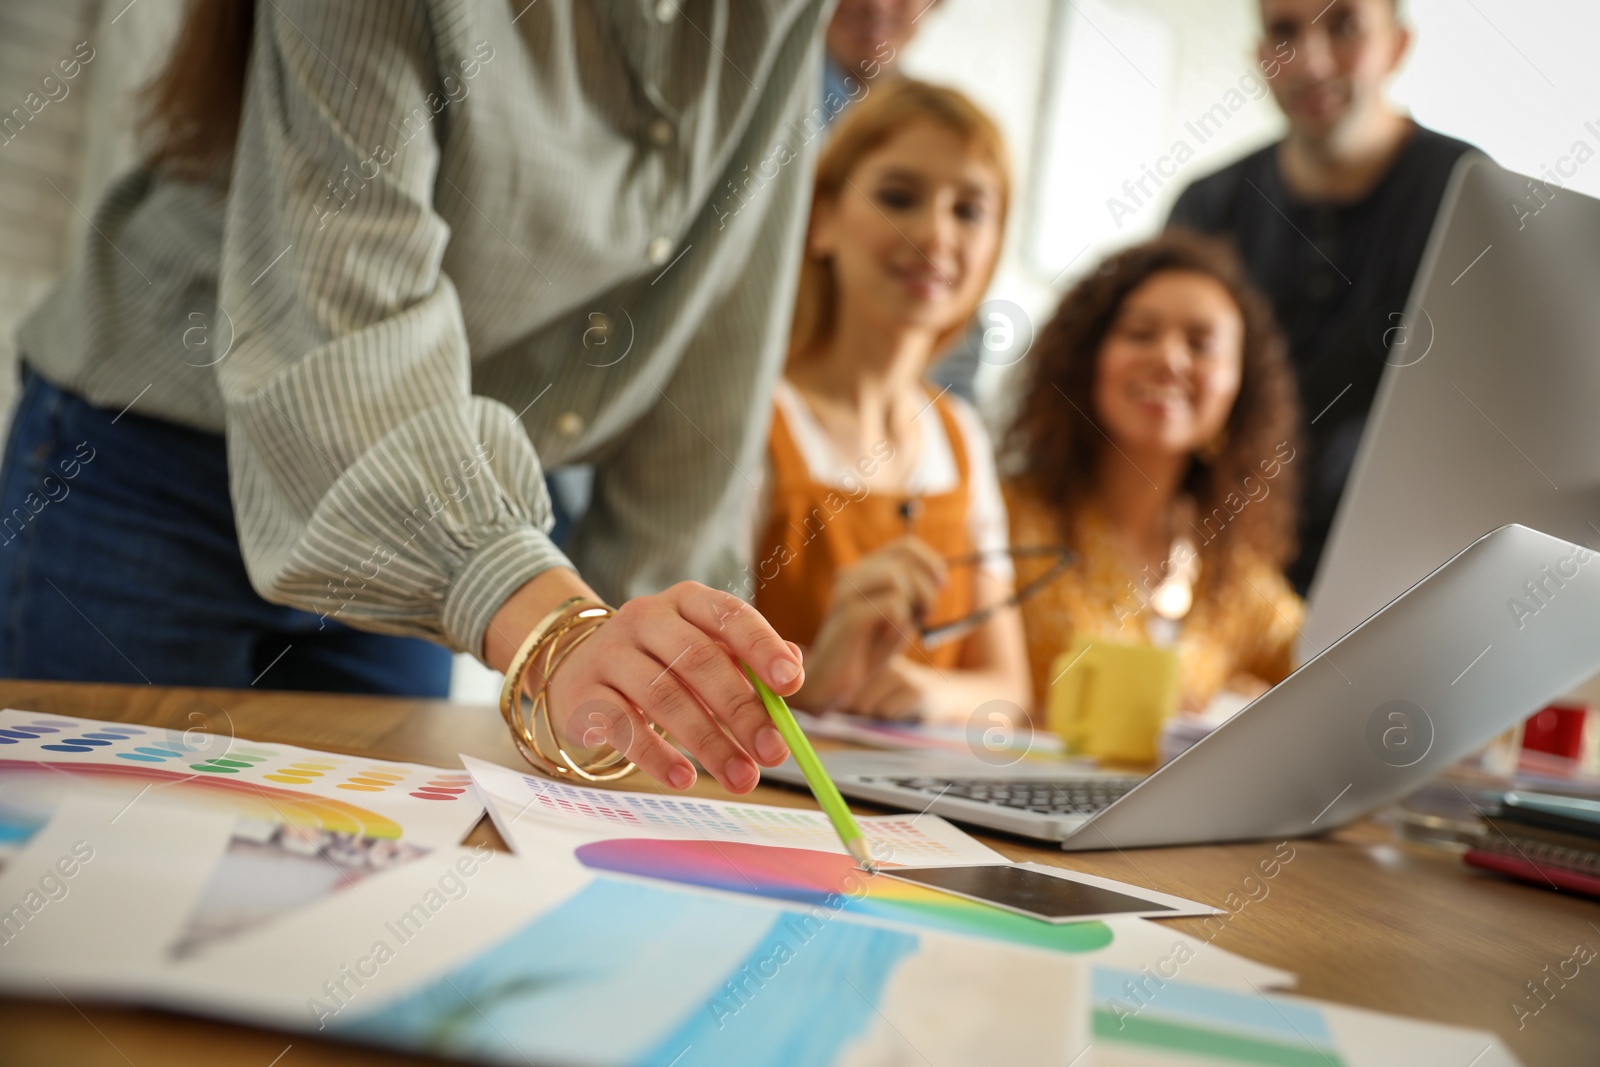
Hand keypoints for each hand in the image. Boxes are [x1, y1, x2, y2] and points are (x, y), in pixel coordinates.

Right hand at [487, 571, 801, 793]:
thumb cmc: (659, 660)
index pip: (730, 615)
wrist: (575, 664)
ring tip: (742, 778)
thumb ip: (747, 658)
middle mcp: (646, 619)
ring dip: (709, 743)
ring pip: (664, 697)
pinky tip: (684, 778)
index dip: (763, 647)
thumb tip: (794, 667)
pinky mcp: (584, 693)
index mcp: (686, 601)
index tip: (792, 685)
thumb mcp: (703, 648)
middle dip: (742, 710)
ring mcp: (610, 653)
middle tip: (774, 752)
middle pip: (699, 661)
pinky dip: (656, 755)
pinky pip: (623, 726)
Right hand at [796, 537, 946, 709]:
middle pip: (904, 560)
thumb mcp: (895, 617)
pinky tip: (889, 638)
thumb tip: (938, 577)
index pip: (904, 546)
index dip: (931, 561)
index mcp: (863, 571)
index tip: (942, 586)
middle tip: (928, 614)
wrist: (830, 683)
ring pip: (897, 577)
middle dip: (927, 587)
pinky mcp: (849, 616)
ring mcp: (847, 593)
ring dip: (916, 602)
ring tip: (911, 624)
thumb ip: (912, 595)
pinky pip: (892, 605)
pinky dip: (900, 623)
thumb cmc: (865, 650)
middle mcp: (851, 575)